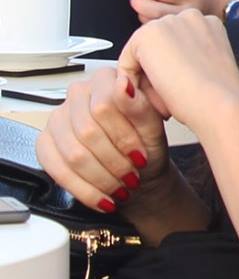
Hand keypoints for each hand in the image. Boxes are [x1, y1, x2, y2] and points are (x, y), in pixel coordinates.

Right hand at [34, 65, 170, 216]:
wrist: (139, 169)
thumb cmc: (147, 144)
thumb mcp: (154, 127)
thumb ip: (140, 106)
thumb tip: (123, 84)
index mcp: (105, 80)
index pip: (105, 106)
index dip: (124, 137)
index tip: (141, 156)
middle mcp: (77, 95)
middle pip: (88, 132)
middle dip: (114, 162)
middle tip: (132, 177)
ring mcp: (57, 119)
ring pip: (73, 154)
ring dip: (100, 178)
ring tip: (120, 188)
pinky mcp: (45, 144)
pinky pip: (57, 170)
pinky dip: (84, 190)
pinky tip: (102, 198)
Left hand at [117, 9, 238, 140]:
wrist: (219, 105)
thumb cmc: (218, 97)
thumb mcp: (206, 69)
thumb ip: (189, 58)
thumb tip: (167, 66)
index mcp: (209, 23)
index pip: (175, 43)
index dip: (171, 70)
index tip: (177, 90)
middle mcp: (190, 16)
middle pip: (157, 45)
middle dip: (156, 71)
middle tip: (167, 98)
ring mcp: (168, 22)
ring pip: (142, 52)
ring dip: (146, 76)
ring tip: (162, 99)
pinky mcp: (148, 35)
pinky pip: (127, 60)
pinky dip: (133, 80)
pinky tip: (152, 94)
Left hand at [127, 0, 223, 22]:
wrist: (212, 8)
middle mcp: (186, 11)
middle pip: (152, 8)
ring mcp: (179, 25)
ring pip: (149, 20)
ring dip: (139, 9)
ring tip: (142, 0)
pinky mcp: (172, 33)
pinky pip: (150, 26)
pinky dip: (144, 17)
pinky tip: (149, 10)